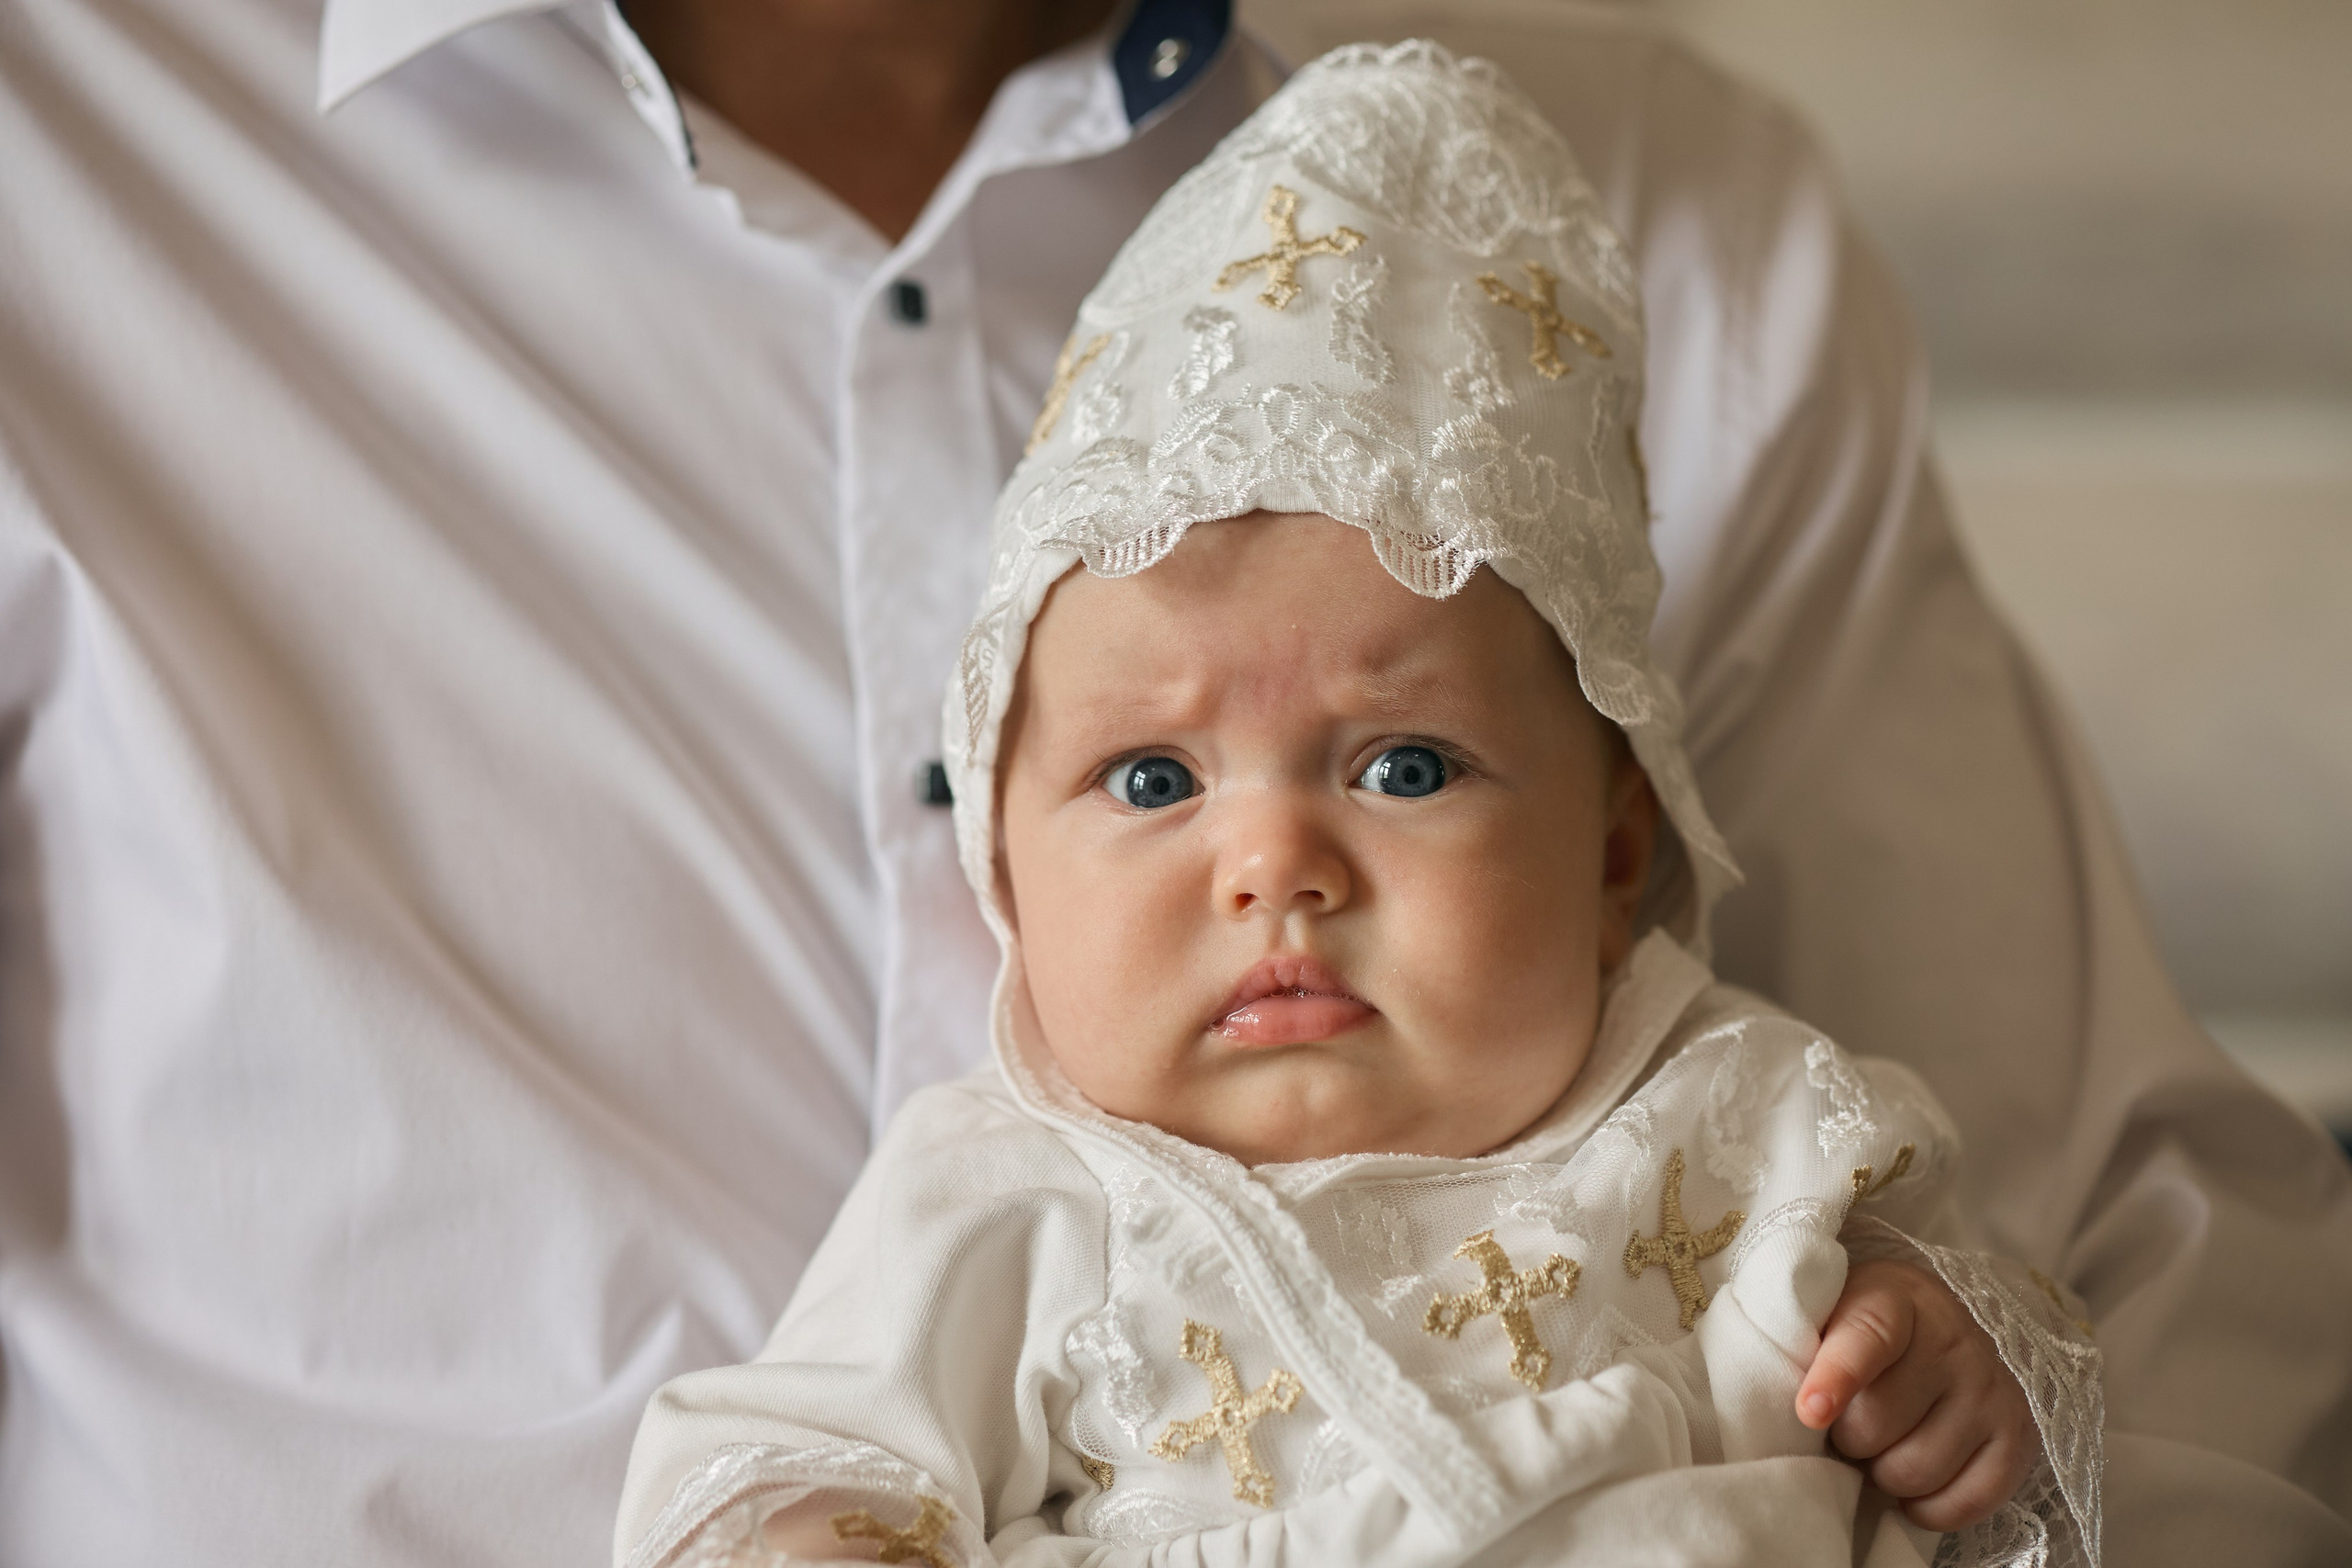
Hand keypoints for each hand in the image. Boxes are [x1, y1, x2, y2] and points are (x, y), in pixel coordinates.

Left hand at [1796, 1258, 2035, 1529]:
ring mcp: (1990, 1391)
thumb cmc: (1865, 1324)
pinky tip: (1911, 1486)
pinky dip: (1928, 1508)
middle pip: (1878, 1423)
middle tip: (1845, 1428)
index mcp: (1895, 1301)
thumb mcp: (1831, 1307)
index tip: (1809, 1411)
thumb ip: (1800, 1339)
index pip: (1866, 1339)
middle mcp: (1953, 1342)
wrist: (1947, 1318)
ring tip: (1878, 1448)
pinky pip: (1966, 1502)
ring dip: (1882, 1474)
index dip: (1836, 1377)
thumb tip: (1779, 1403)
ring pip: (1916, 1471)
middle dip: (1847, 1438)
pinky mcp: (2017, 1438)